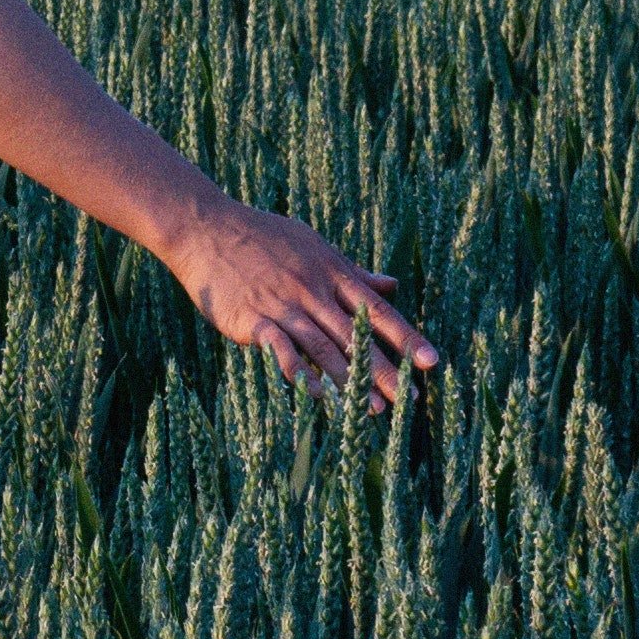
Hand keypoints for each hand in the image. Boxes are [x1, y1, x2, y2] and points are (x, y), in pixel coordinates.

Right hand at [158, 196, 433, 404]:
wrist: (207, 229)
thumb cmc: (262, 237)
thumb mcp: (313, 245)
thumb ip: (352, 271)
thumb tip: (391, 284)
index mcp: (332, 272)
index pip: (378, 311)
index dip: (407, 338)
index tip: (431, 362)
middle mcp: (313, 290)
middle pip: (358, 336)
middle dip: (387, 370)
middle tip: (411, 400)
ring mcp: (284, 305)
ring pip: (325, 348)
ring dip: (351, 381)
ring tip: (374, 410)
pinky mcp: (254, 319)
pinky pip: (283, 350)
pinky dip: (301, 373)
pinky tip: (318, 397)